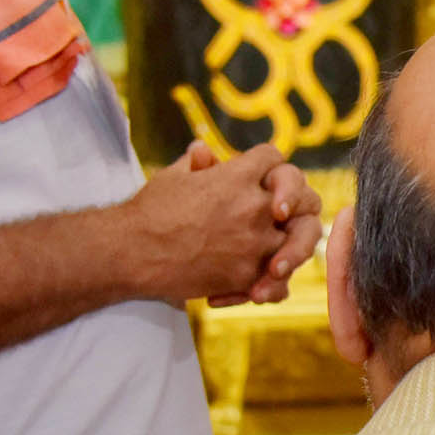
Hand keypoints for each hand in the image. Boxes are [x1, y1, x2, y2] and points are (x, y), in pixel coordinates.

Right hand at [123, 141, 322, 307]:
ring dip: (292, 245)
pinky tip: (261, 281)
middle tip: (283, 213)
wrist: (130, 252)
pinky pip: (280, 282)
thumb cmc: (149, 211)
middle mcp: (253, 207)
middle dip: (297, 202)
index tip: (260, 175)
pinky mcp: (247, 275)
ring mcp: (254, 243)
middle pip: (304, 197)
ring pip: (301, 240)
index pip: (273, 158)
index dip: (267, 164)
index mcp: (237, 176)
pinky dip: (274, 284)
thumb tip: (204, 151)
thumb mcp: (174, 175)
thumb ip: (197, 163)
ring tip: (277, 253)